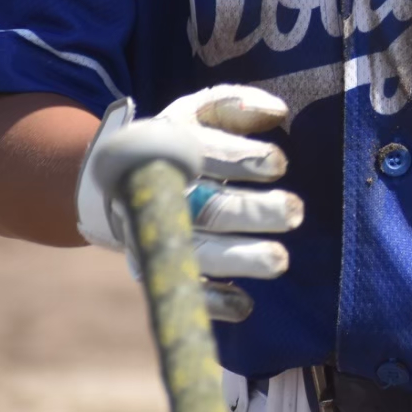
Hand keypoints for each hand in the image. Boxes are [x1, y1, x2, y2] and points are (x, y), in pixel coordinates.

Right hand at [76, 84, 302, 321]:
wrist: (117, 178)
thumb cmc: (177, 139)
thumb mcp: (198, 111)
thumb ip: (236, 106)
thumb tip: (278, 112)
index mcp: (172, 148)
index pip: (208, 152)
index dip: (242, 159)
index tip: (278, 164)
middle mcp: (162, 193)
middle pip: (210, 208)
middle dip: (252, 212)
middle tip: (294, 212)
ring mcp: (157, 232)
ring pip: (199, 251)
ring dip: (240, 258)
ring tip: (278, 261)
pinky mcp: (154, 263)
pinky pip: (182, 286)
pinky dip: (211, 299)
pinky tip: (244, 305)